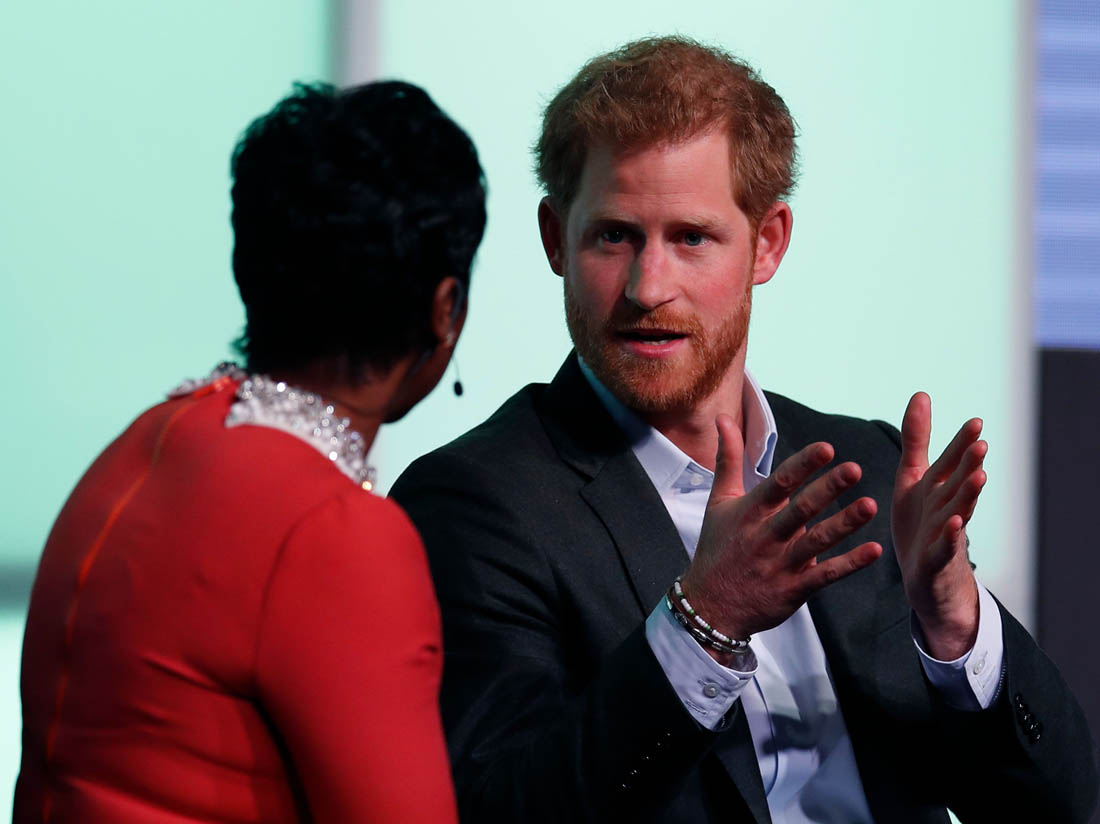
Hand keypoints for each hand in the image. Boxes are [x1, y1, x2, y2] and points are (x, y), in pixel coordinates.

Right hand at [681, 414, 881, 645]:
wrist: (709, 606)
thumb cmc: (717, 548)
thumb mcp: (718, 501)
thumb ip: (728, 459)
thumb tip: (723, 417)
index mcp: (749, 512)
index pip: (778, 484)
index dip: (802, 466)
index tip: (826, 448)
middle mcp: (766, 536)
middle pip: (799, 510)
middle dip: (827, 490)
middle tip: (854, 469)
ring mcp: (780, 564)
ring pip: (816, 542)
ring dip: (844, 524)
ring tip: (870, 506)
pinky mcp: (794, 589)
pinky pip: (825, 576)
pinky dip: (850, 564)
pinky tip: (873, 551)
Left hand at [892, 392, 986, 659]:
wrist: (923, 576)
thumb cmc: (919, 521)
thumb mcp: (912, 477)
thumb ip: (917, 439)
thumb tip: (922, 393)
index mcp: (938, 486)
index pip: (953, 460)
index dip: (962, 443)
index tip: (976, 422)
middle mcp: (946, 505)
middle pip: (959, 482)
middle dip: (970, 464)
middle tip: (981, 443)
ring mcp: (944, 532)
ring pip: (958, 510)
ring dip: (969, 495)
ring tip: (979, 477)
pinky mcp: (935, 557)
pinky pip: (944, 545)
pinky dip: (951, 535)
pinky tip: (956, 522)